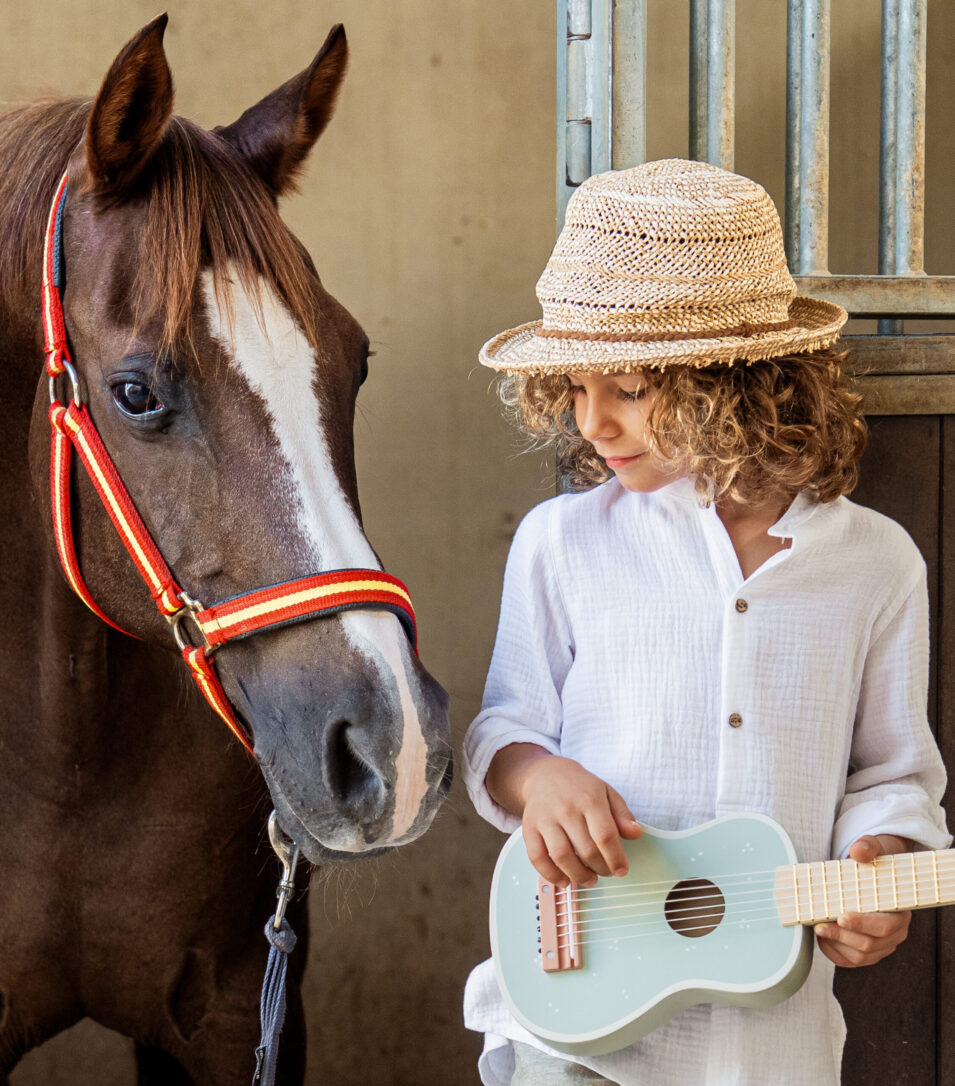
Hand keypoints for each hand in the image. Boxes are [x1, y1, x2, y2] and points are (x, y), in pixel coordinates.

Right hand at [517, 754, 641, 888]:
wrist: (546, 774)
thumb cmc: (580, 787)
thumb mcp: (606, 793)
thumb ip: (622, 814)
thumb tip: (635, 833)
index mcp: (589, 799)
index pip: (605, 836)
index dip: (616, 858)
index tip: (622, 870)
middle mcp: (566, 809)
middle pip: (586, 850)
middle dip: (601, 869)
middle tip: (606, 872)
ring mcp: (545, 819)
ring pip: (561, 856)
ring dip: (578, 875)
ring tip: (589, 879)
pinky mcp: (529, 828)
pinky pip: (537, 857)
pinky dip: (550, 874)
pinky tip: (564, 880)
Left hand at [814, 834, 911, 967]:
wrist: (872, 871)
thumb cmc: (874, 862)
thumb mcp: (874, 849)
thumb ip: (868, 847)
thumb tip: (858, 851)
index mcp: (900, 911)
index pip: (885, 926)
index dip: (863, 924)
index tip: (841, 917)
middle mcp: (895, 933)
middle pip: (870, 944)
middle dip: (842, 935)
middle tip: (820, 925)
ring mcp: (882, 945)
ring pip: (860, 956)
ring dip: (836, 944)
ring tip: (819, 929)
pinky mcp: (868, 952)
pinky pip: (851, 960)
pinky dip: (834, 953)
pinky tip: (822, 939)